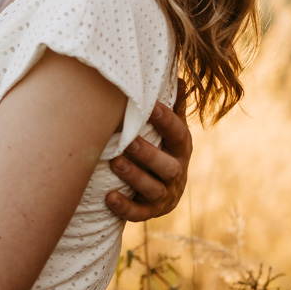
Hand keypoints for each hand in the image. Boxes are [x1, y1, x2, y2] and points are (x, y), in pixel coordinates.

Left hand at [105, 81, 191, 221]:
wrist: (163, 192)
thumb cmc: (162, 149)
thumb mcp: (170, 130)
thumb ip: (173, 107)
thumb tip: (177, 76)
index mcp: (181, 149)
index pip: (179, 134)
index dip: (166, 121)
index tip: (149, 105)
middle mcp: (177, 173)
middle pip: (167, 166)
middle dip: (148, 154)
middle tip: (127, 141)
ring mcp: (165, 195)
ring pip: (153, 189)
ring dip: (134, 177)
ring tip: (115, 163)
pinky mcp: (151, 212)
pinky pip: (139, 213)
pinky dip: (125, 207)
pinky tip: (109, 197)